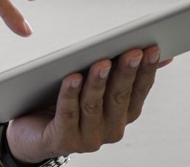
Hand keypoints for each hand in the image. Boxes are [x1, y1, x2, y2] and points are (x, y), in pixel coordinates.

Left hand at [6, 46, 172, 162]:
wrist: (32, 133)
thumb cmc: (65, 103)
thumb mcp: (95, 85)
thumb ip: (120, 70)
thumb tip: (157, 52)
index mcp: (122, 115)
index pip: (139, 91)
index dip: (146, 71)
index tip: (151, 49)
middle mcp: (110, 129)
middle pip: (119, 97)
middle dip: (126, 73)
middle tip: (131, 51)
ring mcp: (88, 138)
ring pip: (94, 105)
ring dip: (98, 82)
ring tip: (101, 62)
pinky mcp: (64, 140)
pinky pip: (68, 114)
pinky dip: (70, 94)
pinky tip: (72, 78)